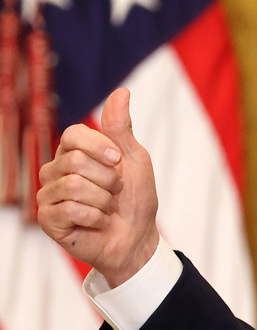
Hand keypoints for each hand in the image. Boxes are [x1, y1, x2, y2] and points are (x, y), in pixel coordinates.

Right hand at [37, 88, 159, 286]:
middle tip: (115, 192)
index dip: (100, 147)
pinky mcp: (47, 220)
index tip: (119, 161)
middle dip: (108, 179)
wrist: (136, 237)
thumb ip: (121, 127)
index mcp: (73, 152)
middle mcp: (55, 171)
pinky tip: (98, 223)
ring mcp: (48, 195)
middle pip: (75, 161)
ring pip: (73, 186)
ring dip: (103, 200)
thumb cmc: (135, 198)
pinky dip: (95, 218)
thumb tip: (121, 92)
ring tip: (107, 208)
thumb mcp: (133, 158)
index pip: (73, 134)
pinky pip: (70, 210)